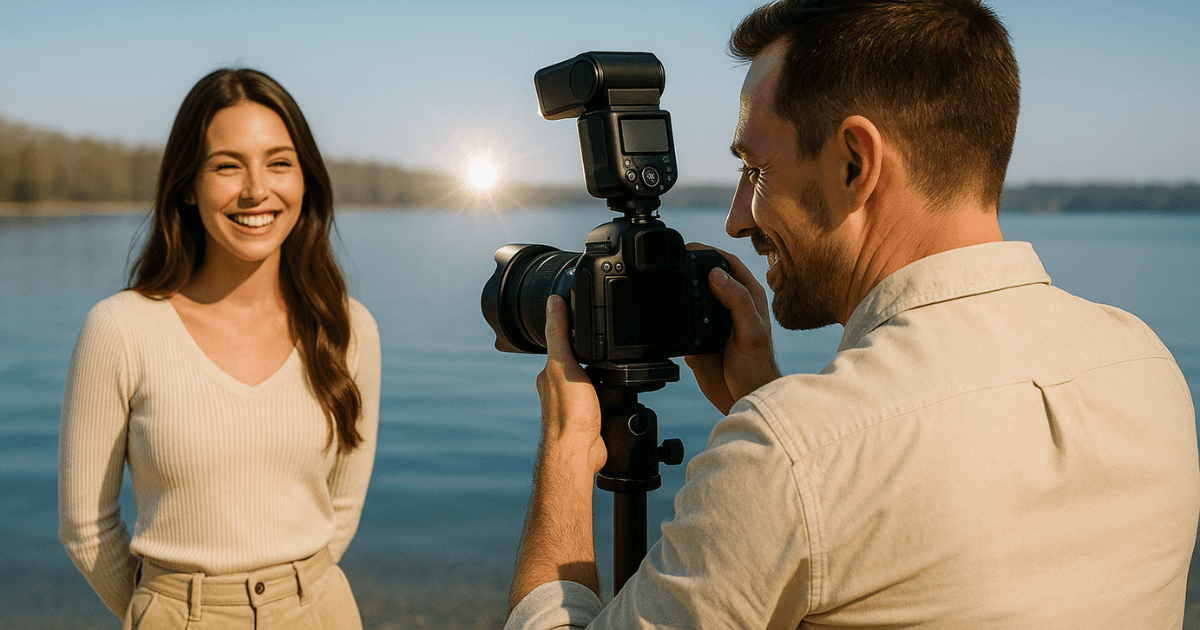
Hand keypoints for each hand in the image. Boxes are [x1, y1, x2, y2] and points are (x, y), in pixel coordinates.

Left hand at [535, 295, 605, 473]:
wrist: (579, 453)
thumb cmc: (568, 414)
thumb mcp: (564, 365)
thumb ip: (558, 333)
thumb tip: (552, 301)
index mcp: (551, 372)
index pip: (562, 344)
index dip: (574, 331)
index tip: (587, 318)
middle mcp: (561, 388)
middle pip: (581, 362)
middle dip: (594, 355)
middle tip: (609, 344)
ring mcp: (577, 404)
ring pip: (595, 381)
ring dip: (606, 376)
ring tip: (618, 367)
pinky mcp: (593, 417)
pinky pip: (605, 398)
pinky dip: (613, 393)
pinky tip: (620, 392)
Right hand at [684, 244, 779, 413]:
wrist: (744, 397)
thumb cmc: (757, 367)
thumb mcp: (751, 332)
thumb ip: (737, 301)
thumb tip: (716, 275)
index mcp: (748, 297)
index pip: (728, 263)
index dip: (710, 251)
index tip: (691, 248)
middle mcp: (730, 305)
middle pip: (707, 276)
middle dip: (691, 267)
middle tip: (673, 261)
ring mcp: (712, 321)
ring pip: (693, 297)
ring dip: (681, 291)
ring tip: (667, 282)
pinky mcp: (698, 338)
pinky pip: (683, 322)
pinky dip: (674, 316)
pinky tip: (666, 312)